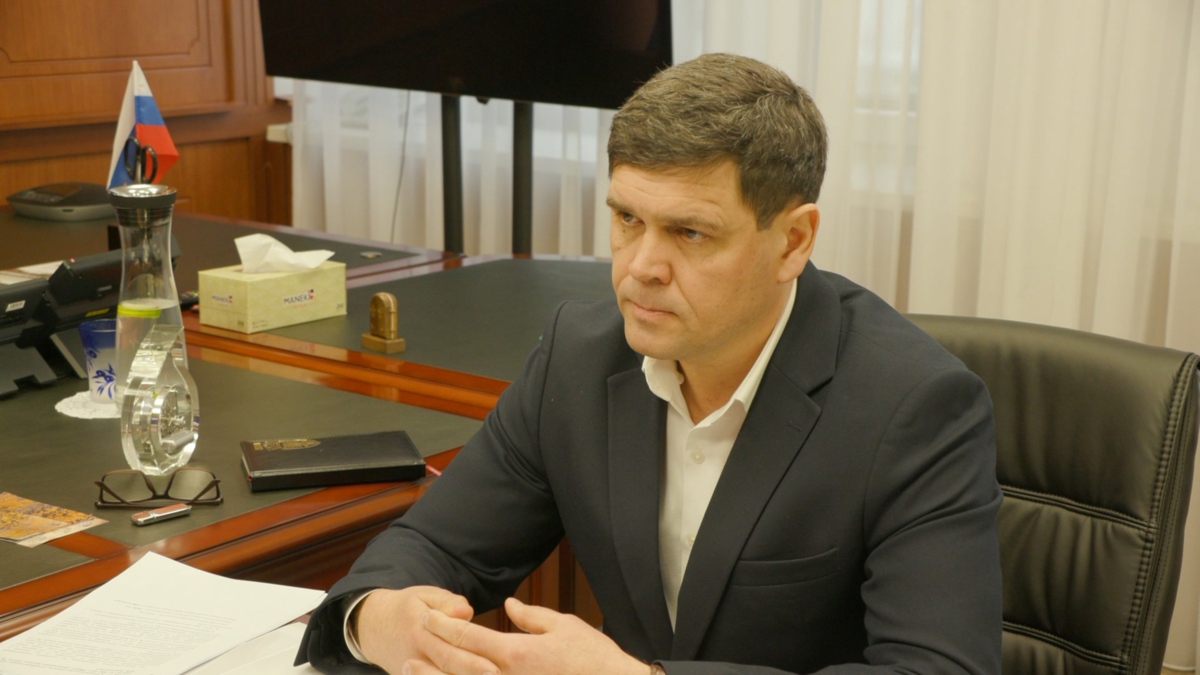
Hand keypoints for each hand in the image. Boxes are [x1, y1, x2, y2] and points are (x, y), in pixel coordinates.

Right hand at [355, 586, 500, 674]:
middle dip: (472, 674)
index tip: (496, 665)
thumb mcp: (424, 596)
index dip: (473, 658)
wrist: (373, 627)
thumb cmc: (407, 609)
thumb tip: (466, 611)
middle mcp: (415, 655)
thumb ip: (447, 602)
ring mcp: (410, 672)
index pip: (450, 647)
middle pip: (447, 668)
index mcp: (421, 631)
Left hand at [410, 596, 647, 674]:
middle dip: (431, 653)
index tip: (428, 615)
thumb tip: (508, 606)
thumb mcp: (564, 626)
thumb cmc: (593, 658)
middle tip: (410, 645)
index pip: (469, 637)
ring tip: (413, 671)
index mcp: (516, 653)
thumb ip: (531, 616)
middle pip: (457, 667)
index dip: (444, 625)